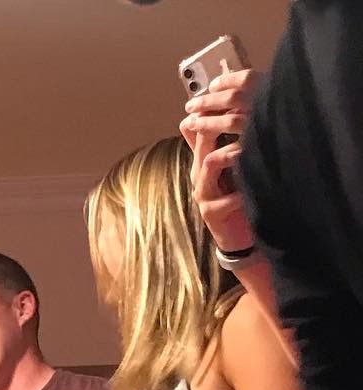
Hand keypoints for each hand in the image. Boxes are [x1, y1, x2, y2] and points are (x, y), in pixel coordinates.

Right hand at [181, 68, 258, 251]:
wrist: (235, 235)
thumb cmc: (238, 198)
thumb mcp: (232, 168)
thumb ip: (229, 145)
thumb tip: (235, 115)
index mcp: (203, 160)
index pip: (196, 128)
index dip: (208, 110)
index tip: (226, 92)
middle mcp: (198, 173)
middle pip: (201, 140)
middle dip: (216, 123)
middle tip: (238, 110)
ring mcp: (203, 192)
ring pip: (210, 163)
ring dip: (231, 153)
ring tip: (247, 148)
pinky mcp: (212, 211)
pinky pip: (226, 197)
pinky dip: (242, 190)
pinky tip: (255, 186)